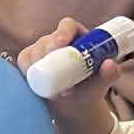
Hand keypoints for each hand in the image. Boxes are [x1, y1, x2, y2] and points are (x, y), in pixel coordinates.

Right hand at [18, 17, 118, 133]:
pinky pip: (23, 60)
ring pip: (33, 50)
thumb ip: (110, 74)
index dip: (62, 33)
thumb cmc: (90, 90)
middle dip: (46, 54)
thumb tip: (109, 64)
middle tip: (53, 73)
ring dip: (39, 67)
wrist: (75, 107)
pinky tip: (34, 84)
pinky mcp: (30, 61)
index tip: (60, 45)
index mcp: (78, 37)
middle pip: (48, 39)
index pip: (68, 26)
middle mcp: (59, 41)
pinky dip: (27, 70)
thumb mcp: (102, 84)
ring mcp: (42, 50)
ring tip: (53, 90)